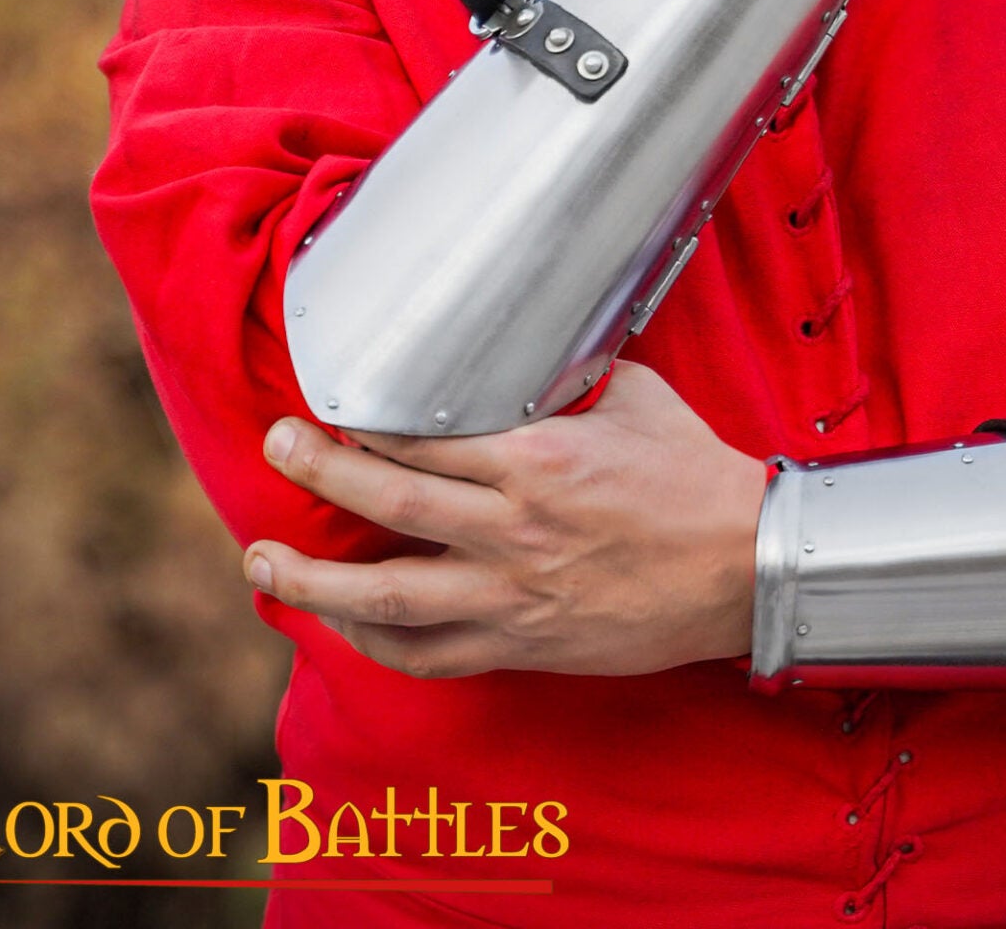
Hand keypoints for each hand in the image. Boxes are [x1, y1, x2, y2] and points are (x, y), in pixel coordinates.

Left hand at [242, 362, 768, 678]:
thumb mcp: (635, 396)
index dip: (363, 418)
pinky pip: (427, 655)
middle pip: (386, 497)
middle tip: (276, 443)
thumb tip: (527, 349)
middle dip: (317, 469)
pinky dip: (373, 642)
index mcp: (538, 457)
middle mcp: (513, 527)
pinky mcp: (521, 643)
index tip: (331, 401)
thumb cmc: (694, 473)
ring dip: (313, 577)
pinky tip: (337, 621)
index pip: (423, 433)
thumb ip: (568, 380)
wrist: (743, 563)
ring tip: (262, 560)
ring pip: (386, 593)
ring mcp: (512, 594)